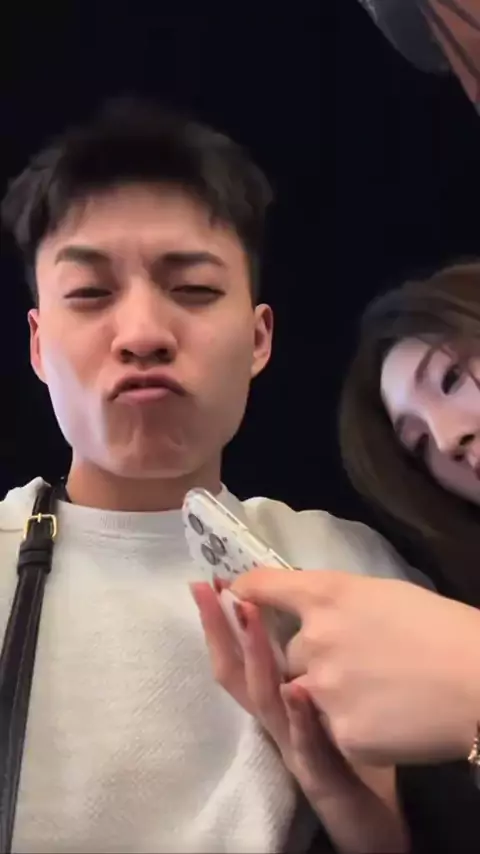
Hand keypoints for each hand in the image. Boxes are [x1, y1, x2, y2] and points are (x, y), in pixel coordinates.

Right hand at [191, 581, 408, 853]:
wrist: (377, 812)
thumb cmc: (353, 746)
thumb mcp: (327, 694)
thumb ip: (315, 657)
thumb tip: (308, 606)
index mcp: (278, 696)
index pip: (239, 651)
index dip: (222, 618)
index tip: (209, 582)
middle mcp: (276, 720)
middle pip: (237, 671)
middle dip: (220, 628)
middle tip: (207, 590)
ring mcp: (294, 747)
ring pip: (266, 699)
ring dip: (255, 655)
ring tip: (249, 616)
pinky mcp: (320, 775)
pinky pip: (307, 743)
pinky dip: (299, 716)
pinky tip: (295, 689)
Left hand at [230, 569, 479, 765]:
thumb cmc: (441, 629)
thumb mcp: (383, 594)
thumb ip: (336, 599)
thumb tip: (310, 607)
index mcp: (328, 595)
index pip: (264, 587)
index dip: (244, 590)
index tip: (232, 592)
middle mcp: (314, 639)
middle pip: (288, 654)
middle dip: (312, 661)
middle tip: (357, 664)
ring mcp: (323, 690)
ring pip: (304, 695)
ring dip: (327, 696)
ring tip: (374, 692)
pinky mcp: (339, 735)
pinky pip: (329, 731)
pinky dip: (352, 727)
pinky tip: (386, 718)